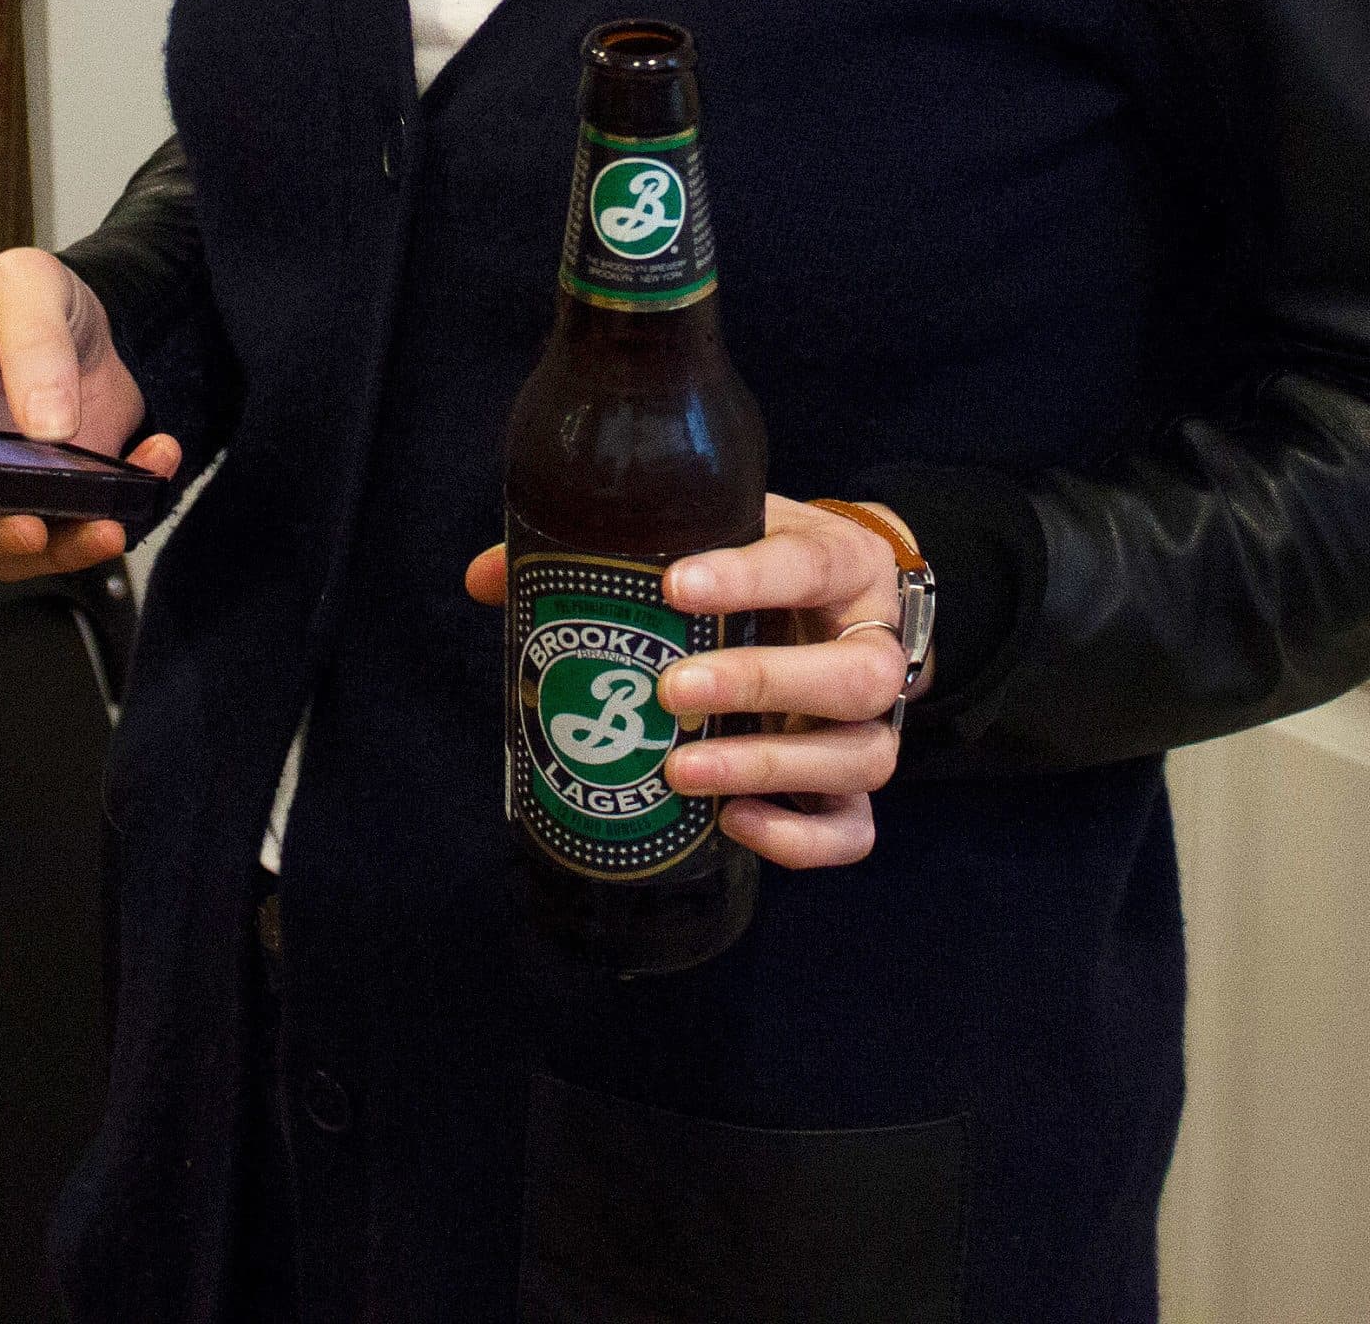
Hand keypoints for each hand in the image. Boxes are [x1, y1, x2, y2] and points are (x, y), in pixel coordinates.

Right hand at [0, 246, 182, 579]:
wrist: (97, 320)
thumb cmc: (27, 303)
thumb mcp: (25, 285)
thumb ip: (31, 341)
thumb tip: (45, 422)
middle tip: (27, 525)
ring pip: (0, 552)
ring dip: (55, 550)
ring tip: (105, 522)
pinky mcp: (48, 507)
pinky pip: (74, 536)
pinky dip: (120, 512)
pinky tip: (151, 459)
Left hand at [463, 493, 919, 870]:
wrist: (848, 601)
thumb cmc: (770, 563)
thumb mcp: (722, 528)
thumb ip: (624, 544)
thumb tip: (488, 578)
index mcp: (844, 565)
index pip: (809, 563)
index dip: (747, 577)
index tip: (672, 584)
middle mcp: (877, 645)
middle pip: (853, 677)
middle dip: (761, 684)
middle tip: (669, 692)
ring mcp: (880, 723)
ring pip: (860, 759)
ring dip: (769, 768)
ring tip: (681, 773)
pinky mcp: (862, 787)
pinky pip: (854, 831)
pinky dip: (801, 840)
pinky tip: (734, 827)